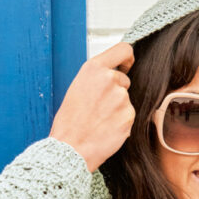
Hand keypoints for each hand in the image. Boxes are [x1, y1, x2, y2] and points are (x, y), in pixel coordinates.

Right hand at [49, 42, 135, 172]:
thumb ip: (96, 78)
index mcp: (94, 68)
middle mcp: (110, 79)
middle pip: (124, 80)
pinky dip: (121, 122)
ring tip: (99, 120)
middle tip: (98, 108)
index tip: (126, 65)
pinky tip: (106, 128)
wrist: (71, 148)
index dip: (127, 58)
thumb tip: (113, 74)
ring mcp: (121, 97)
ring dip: (118, 109)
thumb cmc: (69, 122)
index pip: (123, 49)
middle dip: (116, 92)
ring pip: (126, 100)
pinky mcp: (129, 115)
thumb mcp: (77, 88)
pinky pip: (129, 115)